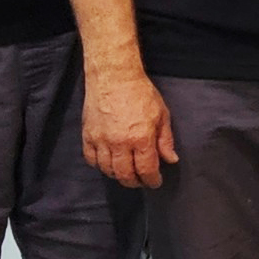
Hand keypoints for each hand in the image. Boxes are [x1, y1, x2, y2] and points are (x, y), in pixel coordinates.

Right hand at [83, 72, 176, 188]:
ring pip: (107, 169)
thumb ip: (165, 140)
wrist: (114, 77)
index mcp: (141, 138)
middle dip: (135, 182)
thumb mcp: (161, 115)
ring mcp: (101, 140)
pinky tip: (108, 162)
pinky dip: (100, 165)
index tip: (155, 182)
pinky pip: (91, 159)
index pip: (146, 170)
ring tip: (126, 172)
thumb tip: (171, 159)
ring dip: (118, 175)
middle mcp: (119, 143)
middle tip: (141, 181)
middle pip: (125, 175)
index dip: (152, 180)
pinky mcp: (88, 135)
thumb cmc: (140, 93)